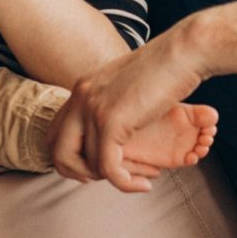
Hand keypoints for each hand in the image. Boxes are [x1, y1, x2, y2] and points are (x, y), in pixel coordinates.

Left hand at [48, 22, 205, 191]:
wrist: (182, 52)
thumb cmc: (164, 68)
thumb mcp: (126, 84)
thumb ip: (110, 102)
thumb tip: (109, 126)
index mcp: (82, 87)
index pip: (54, 132)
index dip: (69, 157)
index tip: (94, 168)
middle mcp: (81, 96)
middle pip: (58, 151)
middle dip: (79, 174)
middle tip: (109, 178)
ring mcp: (94, 108)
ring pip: (89, 164)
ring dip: (114, 179)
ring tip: (139, 178)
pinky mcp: (112, 121)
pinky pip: (108, 168)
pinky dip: (124, 184)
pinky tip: (142, 184)